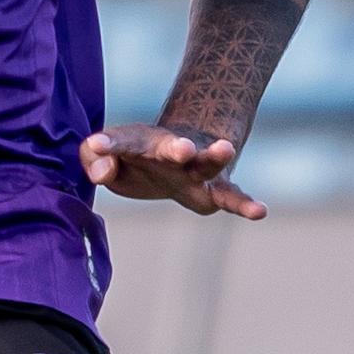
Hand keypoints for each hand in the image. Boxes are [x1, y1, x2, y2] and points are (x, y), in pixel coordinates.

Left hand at [79, 124, 265, 220]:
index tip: (97, 146)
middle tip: (182, 147)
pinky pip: (231, 197)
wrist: (180, 151)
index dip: (109, 145)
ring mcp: (196, 171)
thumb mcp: (106, 157)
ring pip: (208, 164)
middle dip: (177, 147)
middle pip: (173, 147)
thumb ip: (94, 160)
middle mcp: (171, 152)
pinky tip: (260, 211)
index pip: (123, 142)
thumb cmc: (135, 158)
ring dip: (216, 156)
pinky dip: (245, 204)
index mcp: (141, 143)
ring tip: (227, 149)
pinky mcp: (214, 191)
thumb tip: (101, 171)